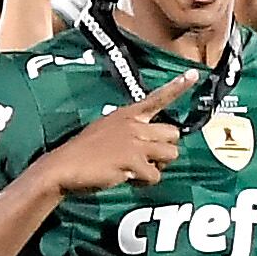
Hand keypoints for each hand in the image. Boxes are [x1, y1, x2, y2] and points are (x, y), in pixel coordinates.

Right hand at [32, 73, 199, 196]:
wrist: (62, 167)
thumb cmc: (83, 152)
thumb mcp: (105, 131)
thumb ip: (128, 131)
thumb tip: (149, 144)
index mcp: (126, 114)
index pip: (156, 98)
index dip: (177, 87)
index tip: (194, 74)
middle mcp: (133, 125)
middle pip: (173, 134)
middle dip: (165, 149)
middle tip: (147, 159)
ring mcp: (134, 142)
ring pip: (171, 154)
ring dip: (158, 166)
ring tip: (137, 170)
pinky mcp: (133, 161)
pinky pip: (156, 175)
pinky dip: (146, 182)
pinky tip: (129, 178)